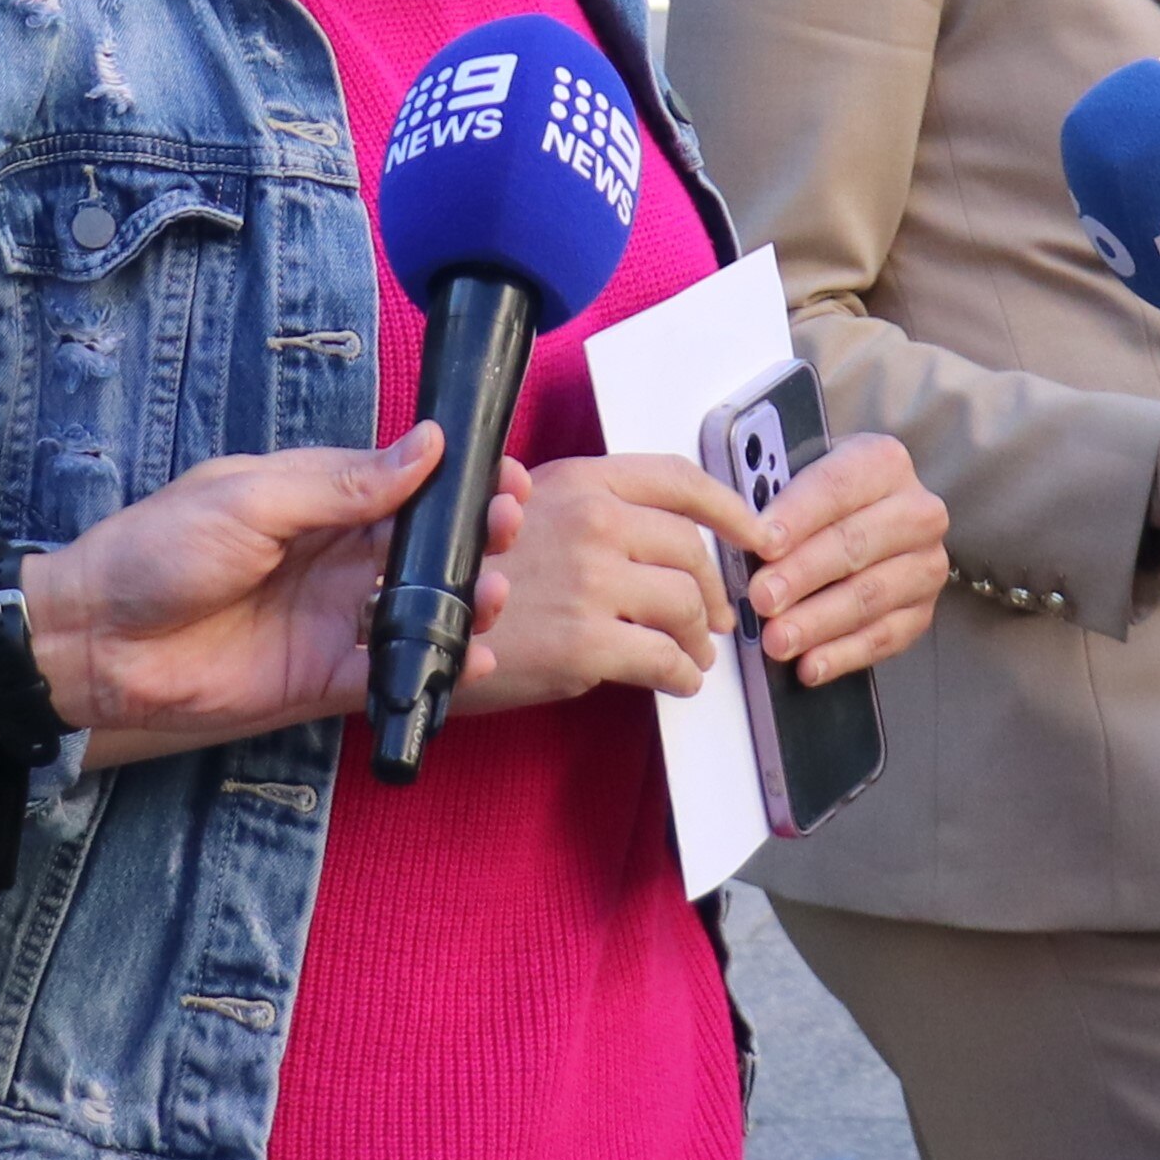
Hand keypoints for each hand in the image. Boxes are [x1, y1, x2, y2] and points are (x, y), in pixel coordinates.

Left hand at [5, 429, 523, 754]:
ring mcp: (331, 618)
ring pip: (417, 607)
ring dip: (463, 599)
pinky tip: (471, 657)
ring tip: (492, 593)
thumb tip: (425, 444)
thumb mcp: (250, 500)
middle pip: (424, 546)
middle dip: (474, 537)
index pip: (405, 483)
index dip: (457, 480)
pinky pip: (389, 671)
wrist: (94, 640)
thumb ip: (341, 483)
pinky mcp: (322, 678)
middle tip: (508, 531)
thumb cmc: (156, 550)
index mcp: (316, 499)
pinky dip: (433, 665)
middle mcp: (333, 556)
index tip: (505, 477)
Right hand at [454, 451, 754, 714]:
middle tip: (715, 616)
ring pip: (687, 606)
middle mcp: (592, 522)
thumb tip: (648, 540)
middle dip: (712, 590)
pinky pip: (665, 660)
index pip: (677, 478)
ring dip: (699, 638)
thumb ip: (583, 512)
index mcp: (578, 481)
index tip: (755, 531)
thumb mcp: (515, 510)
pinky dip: (682, 675)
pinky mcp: (586, 645)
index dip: (729, 506)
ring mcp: (591, 583)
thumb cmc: (460, 573)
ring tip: (692, 655)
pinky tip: (677, 682)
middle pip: (691, 551)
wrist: (404, 621)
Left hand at [736, 432, 951, 686]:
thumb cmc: (826, 497)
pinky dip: (843, 655)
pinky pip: (883, 637)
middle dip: (802, 575)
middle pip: (854, 544)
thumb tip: (738, 526)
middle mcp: (916, 511)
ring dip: (818, 622)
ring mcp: (924, 564)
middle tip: (761, 599)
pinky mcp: (922, 610)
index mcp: (883, 463)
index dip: (797, 517)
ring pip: (869, 596)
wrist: (876, 518)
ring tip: (777, 640)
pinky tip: (810, 665)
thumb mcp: (803, 473)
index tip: (763, 543)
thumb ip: (775, 492)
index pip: (836, 487)